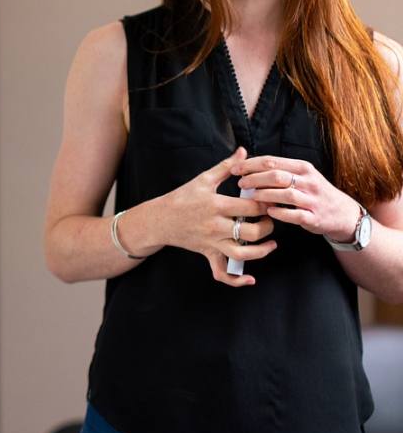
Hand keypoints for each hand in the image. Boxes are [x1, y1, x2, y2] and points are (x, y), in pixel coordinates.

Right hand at [161, 147, 276, 285]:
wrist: (160, 219)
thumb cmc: (182, 197)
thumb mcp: (203, 179)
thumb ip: (226, 166)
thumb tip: (243, 152)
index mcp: (216, 205)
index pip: (251, 207)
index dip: (267, 204)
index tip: (273, 200)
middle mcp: (215, 226)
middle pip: (252, 232)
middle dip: (268, 226)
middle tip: (271, 219)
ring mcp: (212, 243)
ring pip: (243, 254)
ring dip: (262, 251)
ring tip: (270, 243)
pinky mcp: (208, 254)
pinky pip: (222, 273)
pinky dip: (236, 280)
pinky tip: (250, 279)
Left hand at [232, 155, 361, 241]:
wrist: (342, 213)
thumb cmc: (314, 192)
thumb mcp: (302, 175)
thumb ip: (279, 170)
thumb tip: (249, 166)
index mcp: (302, 168)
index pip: (272, 162)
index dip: (250, 164)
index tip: (235, 169)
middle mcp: (309, 181)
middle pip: (276, 176)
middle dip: (255, 178)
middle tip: (240, 183)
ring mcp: (313, 200)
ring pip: (286, 194)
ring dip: (265, 194)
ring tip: (252, 196)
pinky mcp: (315, 217)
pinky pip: (296, 215)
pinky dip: (280, 213)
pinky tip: (269, 212)